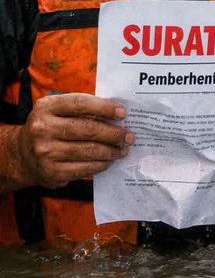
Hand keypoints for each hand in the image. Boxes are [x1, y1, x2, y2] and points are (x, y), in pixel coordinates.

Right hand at [10, 93, 132, 189]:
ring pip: (88, 151)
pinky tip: (109, 161)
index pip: (80, 104)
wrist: (22, 155)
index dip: (104, 108)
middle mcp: (42, 128)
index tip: (123, 113)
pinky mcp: (51, 172)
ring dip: (111, 151)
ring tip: (123, 149)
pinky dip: (100, 165)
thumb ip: (82, 108)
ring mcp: (45, 152)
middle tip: (129, 136)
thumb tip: (117, 113)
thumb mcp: (57, 110)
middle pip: (88, 129)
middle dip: (114, 133)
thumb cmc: (50, 127)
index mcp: (46, 107)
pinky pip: (84, 169)